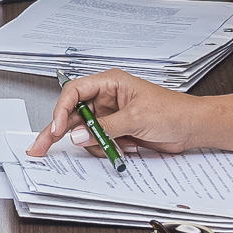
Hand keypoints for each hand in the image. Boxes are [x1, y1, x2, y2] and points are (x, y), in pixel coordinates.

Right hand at [29, 68, 220, 157]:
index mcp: (109, 83)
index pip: (74, 92)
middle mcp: (106, 98)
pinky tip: (124, 147)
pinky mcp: (116, 131)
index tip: (57, 128)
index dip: (62, 109)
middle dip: (58, 131)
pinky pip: (98, 142)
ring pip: (84, 132)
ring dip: (94, 143)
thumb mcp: (136, 117)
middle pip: (72, 114)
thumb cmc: (172, 111)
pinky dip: (105, 149)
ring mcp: (110, 116)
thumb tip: (80, 135)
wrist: (192, 127)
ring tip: (116, 146)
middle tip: (40, 146)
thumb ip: (106, 127)